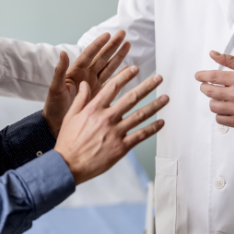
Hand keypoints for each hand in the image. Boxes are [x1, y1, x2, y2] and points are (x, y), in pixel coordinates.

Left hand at [42, 31, 131, 137]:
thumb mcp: (55, 88)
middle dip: (112, 46)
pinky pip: (111, 82)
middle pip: (102, 57)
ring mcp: (93, 84)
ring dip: (118, 56)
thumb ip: (60, 71)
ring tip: (127, 45)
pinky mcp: (98, 94)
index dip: (98, 44)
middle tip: (122, 34)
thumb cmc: (53, 106)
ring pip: (108, 67)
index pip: (89, 54)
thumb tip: (62, 53)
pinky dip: (120, 75)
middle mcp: (86, 76)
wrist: (56, 123)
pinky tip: (128, 68)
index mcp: (75, 72)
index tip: (107, 35)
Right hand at [54, 66, 167, 184]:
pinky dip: (152, 128)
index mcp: (93, 109)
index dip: (125, 76)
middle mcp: (107, 118)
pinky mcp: (121, 147)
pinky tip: (161, 122)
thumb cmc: (68, 142)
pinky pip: (140, 135)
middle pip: (131, 98)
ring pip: (140, 116)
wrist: (69, 165)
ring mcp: (115, 133)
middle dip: (147, 86)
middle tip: (158, 78)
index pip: (113, 87)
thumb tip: (84, 84)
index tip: (135, 68)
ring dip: (155, 105)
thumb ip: (80, 99)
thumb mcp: (70, 116)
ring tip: (166, 98)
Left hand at [194, 50, 233, 129]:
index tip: (198, 76)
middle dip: (205, 88)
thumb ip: (229, 60)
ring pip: (213, 106)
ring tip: (221, 98)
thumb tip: (213, 54)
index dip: (201, 76)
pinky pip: (219, 119)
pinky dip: (220, 113)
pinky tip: (227, 108)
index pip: (212, 76)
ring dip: (214, 101)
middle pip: (209, 92)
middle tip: (207, 87)